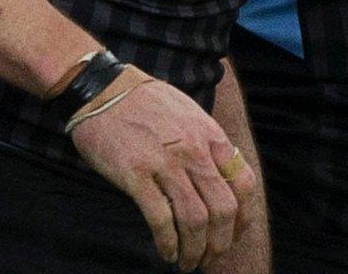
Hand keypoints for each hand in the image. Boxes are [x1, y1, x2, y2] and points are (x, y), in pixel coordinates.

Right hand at [69, 69, 258, 270]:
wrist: (103, 90)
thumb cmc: (146, 103)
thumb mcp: (189, 114)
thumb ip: (208, 143)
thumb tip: (223, 177)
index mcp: (211, 136)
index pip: (243, 183)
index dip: (243, 217)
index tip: (234, 233)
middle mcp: (194, 151)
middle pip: (223, 208)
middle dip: (221, 242)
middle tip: (210, 257)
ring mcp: (165, 163)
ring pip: (195, 219)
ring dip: (195, 250)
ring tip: (188, 263)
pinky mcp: (136, 175)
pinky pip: (160, 219)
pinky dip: (168, 243)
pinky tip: (167, 252)